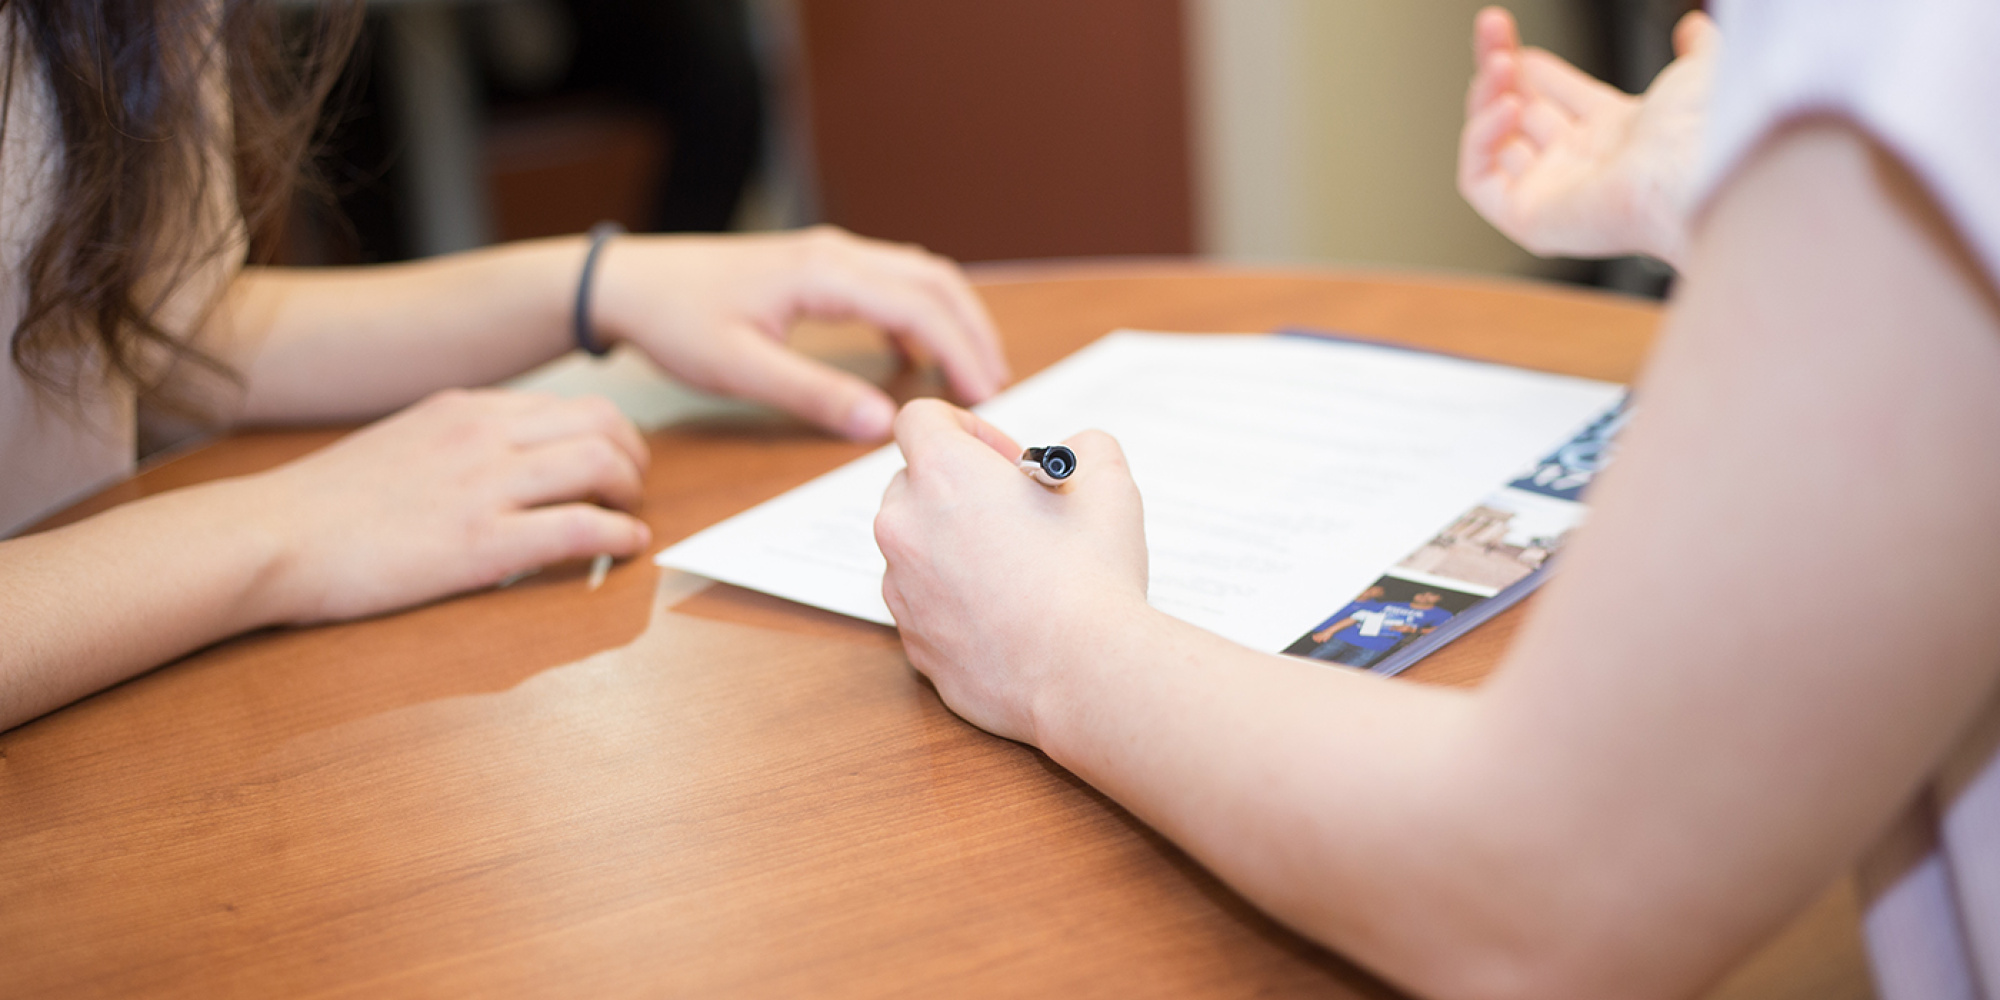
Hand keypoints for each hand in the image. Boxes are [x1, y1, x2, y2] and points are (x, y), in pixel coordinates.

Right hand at [243, 388, 652, 622]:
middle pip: (602, 423)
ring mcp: (484, 486)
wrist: (268, 536)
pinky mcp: (481, 542)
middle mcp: (483, 435)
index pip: (569, 404)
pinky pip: (579, 527)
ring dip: (631, 493)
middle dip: (633, 457)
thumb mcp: (402, 442)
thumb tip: (503, 457)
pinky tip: (626, 547)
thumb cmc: (324, 505)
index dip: (609, 435)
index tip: (615, 462)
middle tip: (633, 490)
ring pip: (601, 464)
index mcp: (464, 409)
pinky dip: (619, 534)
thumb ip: (457, 441)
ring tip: (630, 517)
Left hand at [592, 226, 1009, 441]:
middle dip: (974, 335)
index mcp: (825, 273)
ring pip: (919, 278)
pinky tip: (912, 361)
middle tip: (995, 390)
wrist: (630, 282)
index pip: (922, 307)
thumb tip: (882, 425)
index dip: (963, 353)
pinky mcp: (819, 267)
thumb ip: (815, 395)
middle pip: (936, 283)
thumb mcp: (741, 369)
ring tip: (971, 376)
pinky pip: (891, 283)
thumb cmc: (676, 320)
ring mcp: (830, 255)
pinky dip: (919, 317)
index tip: (987, 397)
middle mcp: (837, 253)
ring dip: (952, 322)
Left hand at [874, 399, 1149, 743]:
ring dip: (954, 548)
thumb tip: (1074, 455)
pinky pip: (925, 607)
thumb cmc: (1093, 577)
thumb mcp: (1108, 484)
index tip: (1007, 462)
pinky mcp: (913, 644)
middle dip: (958, 491)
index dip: (968, 430)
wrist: (1084, 674)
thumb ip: (1085, 448)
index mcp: (943, 474)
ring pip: (916, 549)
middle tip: (1015, 515)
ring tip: (1017, 571)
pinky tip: (1008, 617)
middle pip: (912, 484)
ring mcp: (901, 590)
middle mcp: (905, 526)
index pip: (920, 419)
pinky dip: (955, 603)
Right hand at [1457, 6, 1718, 266]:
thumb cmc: (1703, 133)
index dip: (1533, 68)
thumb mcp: (1700, 68)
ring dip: (1486, 97)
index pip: (1557, 98)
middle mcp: (1583, 165)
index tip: (1512, 34)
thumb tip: (1693, 26)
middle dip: (1499, 69)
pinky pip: (1479, 181)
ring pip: (1495, 144)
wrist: (1693, 171)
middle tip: (1491, 27)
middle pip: (1521, 113)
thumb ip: (1695, 46)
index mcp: (1619, 135)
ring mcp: (1553, 193)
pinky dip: (1480, 141)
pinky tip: (1504, 107)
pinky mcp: (1530, 219)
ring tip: (1498, 61)